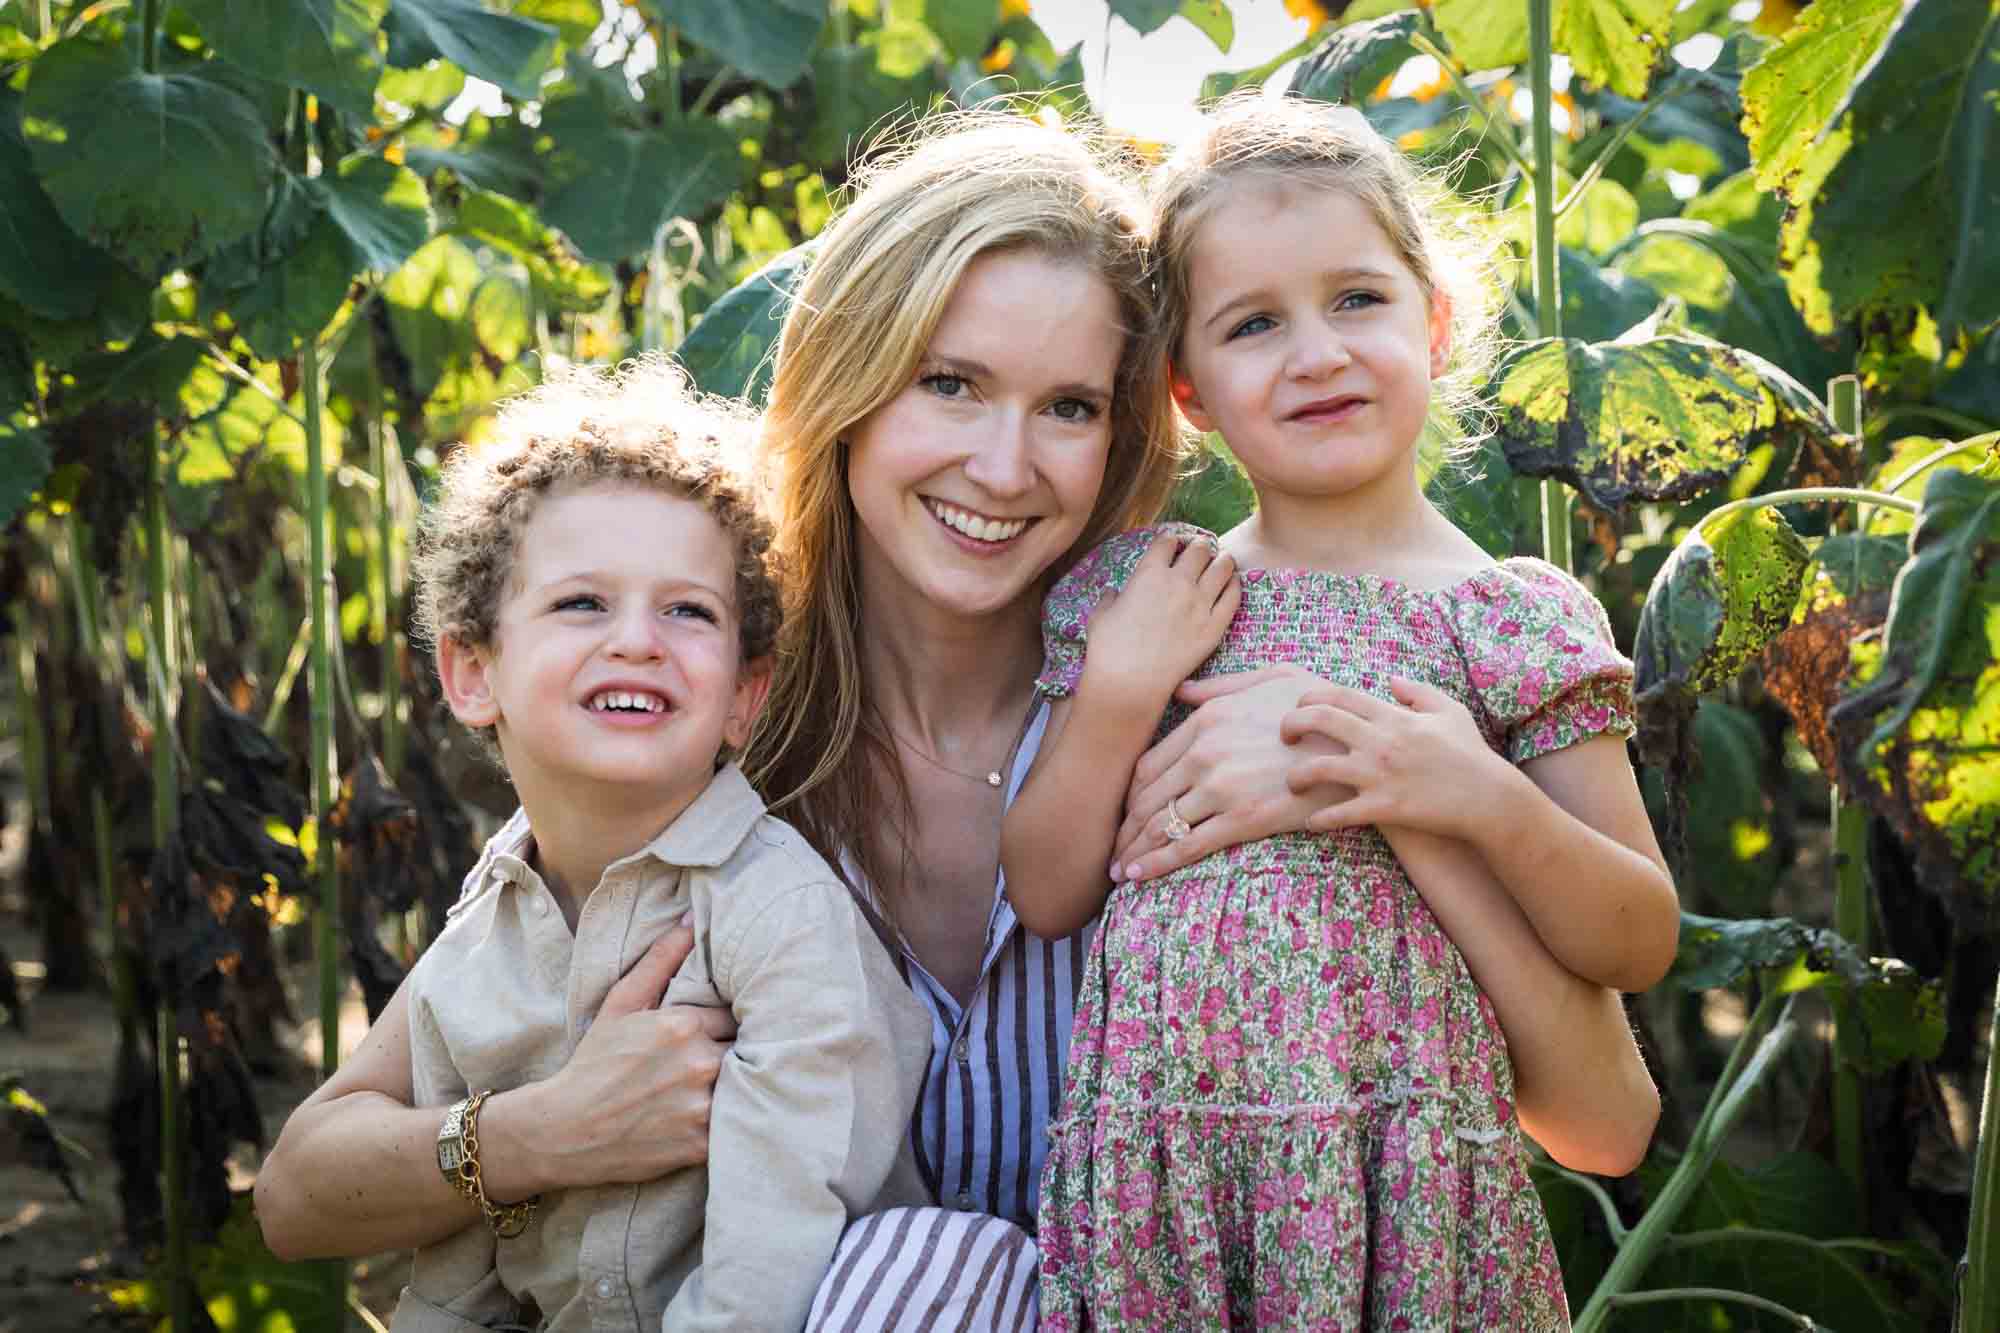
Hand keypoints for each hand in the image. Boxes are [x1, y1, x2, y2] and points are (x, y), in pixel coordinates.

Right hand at [507, 922, 736, 1190]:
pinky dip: (729, 1123)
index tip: (719, 1033)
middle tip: (723, 1060)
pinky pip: (735, 1126)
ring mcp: (701, 1106)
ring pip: (745, 1087)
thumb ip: (659, 960)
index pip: (735, 1015)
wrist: (565, 1130)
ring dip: (739, 1087)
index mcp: (684, 1025)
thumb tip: (691, 922)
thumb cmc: (594, 1063)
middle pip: (746, 1050)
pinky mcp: (701, 1143)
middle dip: (737, 1053)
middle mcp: (699, 1063)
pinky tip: (709, 1117)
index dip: (728, 1025)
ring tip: (721, 1089)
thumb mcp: (621, 1004)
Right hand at [1080, 532, 1237, 709]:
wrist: (1129, 682)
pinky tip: (1232, 584)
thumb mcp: (1100, 615)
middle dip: (1200, 546)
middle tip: (1200, 552)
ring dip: (1223, 560)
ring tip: (1222, 562)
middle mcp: (1178, 582)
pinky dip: (1234, 586)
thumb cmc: (1108, 649)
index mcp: (1148, 574)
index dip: (1171, 540)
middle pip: (1200, 548)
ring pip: (1223, 567)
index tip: (1172, 545)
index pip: (1167, 541)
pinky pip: (1233, 597)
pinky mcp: (1215, 627)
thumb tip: (1113, 593)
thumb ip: (1109, 598)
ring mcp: (1200, 604)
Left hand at [1109, 665, 1353, 882]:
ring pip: (1160, 824)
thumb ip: (1222, 686)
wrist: (1364, 746)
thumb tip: (1181, 692)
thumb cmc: (1322, 709)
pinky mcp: (1243, 819)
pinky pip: (1188, 845)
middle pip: (1146, 797)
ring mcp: (1222, 787)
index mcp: (1206, 720)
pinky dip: (1156, 864)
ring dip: (1133, 850)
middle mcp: (1205, 752)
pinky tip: (1138, 877)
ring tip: (1118, 868)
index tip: (1123, 812)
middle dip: (1124, 828)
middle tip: (1110, 848)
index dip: (1130, 794)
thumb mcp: (1273, 678)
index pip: (1148, 764)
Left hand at [1282, 676, 1507, 837]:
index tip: (1298, 709)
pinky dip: (1320, 820)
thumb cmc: (1470, 754)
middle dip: (1291, 725)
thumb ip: (1417, 693)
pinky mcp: (1384, 807)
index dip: (1308, 698)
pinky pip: (1339, 814)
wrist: (1490, 798)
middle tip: (1284, 737)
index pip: (1338, 695)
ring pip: (1318, 768)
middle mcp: (1380, 741)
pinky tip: (1312, 823)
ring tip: (1292, 785)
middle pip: (1319, 720)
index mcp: (1392, 716)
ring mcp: (1379, 775)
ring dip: (1296, 777)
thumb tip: (1390, 681)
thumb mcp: (1449, 712)